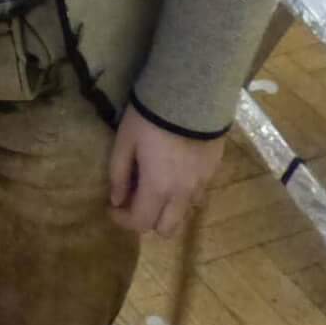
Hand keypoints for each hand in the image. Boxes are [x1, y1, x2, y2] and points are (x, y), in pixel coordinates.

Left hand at [108, 107, 224, 238]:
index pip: (140, 223)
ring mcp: (202, 184)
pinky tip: (175, 173)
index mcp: (158, 188)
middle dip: (147, 221)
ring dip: (168, 209)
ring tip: (157, 187)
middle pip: (167, 229)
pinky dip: (184, 194)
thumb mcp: (125, 141)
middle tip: (134, 201)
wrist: (192, 95)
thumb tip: (117, 200)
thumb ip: (118, 174)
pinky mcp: (214, 170)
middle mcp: (182, 194)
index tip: (112, 208)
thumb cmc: (150, 118)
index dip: (122, 220)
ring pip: (185, 214)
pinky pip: (198, 194)